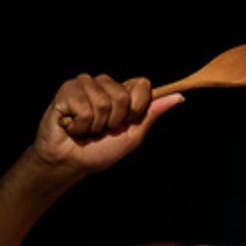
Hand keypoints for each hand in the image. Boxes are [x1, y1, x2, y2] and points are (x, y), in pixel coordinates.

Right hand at [32, 73, 179, 173]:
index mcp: (122, 93)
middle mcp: (105, 84)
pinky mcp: (67, 89)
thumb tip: (178, 97)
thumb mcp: (132, 135)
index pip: (143, 84)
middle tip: (102, 129)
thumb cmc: (100, 150)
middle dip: (115, 121)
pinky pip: (84, 107)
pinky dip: (80, 125)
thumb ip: (152, 114)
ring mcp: (85, 84)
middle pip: (124, 96)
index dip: (138, 107)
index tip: (126, 122)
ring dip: (95, 125)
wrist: (71, 161)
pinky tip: (73, 126)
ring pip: (103, 102)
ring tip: (87, 128)